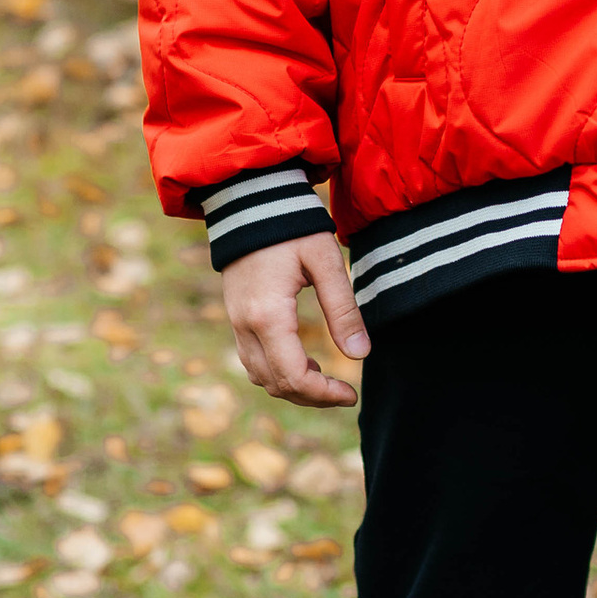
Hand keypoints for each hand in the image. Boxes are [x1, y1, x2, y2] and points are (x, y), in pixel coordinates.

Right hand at [223, 234, 368, 405]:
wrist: (249, 200)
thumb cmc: (292, 225)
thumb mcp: (325, 260)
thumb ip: (343, 309)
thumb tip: (360, 354)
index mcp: (269, 316)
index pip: (294, 376)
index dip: (324, 394)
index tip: (351, 394)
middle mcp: (245, 326)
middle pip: (276, 385)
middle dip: (312, 397)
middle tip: (344, 393)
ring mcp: (236, 323)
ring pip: (261, 377)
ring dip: (293, 387)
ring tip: (326, 378)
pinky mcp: (236, 317)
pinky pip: (252, 361)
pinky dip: (277, 373)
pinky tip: (303, 362)